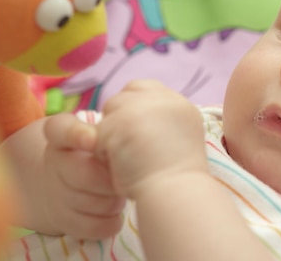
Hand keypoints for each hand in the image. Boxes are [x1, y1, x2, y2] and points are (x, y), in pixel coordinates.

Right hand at [42, 113, 125, 238]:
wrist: (72, 183)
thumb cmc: (98, 151)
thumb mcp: (102, 133)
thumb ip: (114, 127)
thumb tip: (132, 126)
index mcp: (62, 135)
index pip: (59, 129)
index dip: (75, 134)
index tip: (94, 139)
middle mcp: (55, 162)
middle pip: (84, 174)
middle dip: (111, 180)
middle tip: (126, 177)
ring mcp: (56, 193)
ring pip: (92, 203)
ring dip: (115, 200)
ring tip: (122, 192)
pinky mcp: (64, 220)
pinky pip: (94, 226)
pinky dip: (111, 221)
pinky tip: (116, 212)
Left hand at [96, 80, 205, 197]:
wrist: (176, 191)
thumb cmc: (179, 179)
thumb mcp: (181, 140)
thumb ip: (162, 123)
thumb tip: (137, 122)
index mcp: (180, 104)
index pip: (144, 88)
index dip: (134, 108)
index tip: (135, 132)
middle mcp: (162, 99)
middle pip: (123, 97)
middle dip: (119, 120)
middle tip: (129, 148)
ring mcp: (141, 107)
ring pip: (109, 114)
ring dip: (111, 136)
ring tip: (128, 160)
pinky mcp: (121, 121)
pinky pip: (99, 134)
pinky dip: (105, 152)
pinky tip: (121, 166)